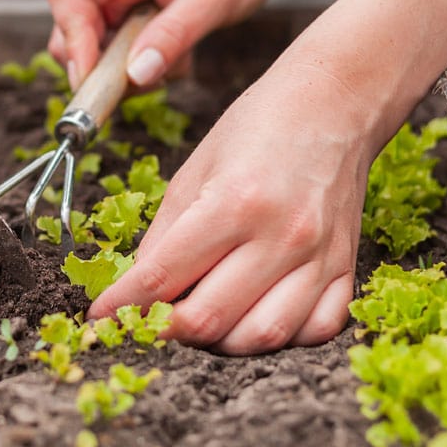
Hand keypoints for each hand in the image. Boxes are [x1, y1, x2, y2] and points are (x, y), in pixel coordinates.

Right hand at [44, 0, 284, 89]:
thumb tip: (134, 76)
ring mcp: (114, 1)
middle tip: (146, 80)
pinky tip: (174, 58)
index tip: (95, 77)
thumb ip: (174, 35)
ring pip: (88, 51)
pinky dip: (138, 71)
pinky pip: (112, 58)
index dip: (73, 39)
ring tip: (173, 63)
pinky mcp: (123, 20)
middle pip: (67, 30)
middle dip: (98, 67)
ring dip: (124, 74)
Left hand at [88, 58, 371, 353]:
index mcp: (233, 202)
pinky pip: (316, 330)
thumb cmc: (257, 127)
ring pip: (262, 337)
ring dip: (219, 343)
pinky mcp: (347, 267)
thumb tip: (138, 287)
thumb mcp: (193, 169)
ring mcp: (321, 257)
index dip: (122, 306)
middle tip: (144, 323)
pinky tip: (252, 319)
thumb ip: (164, 233)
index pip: (162, 276)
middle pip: (209, 319)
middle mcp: (281, 236)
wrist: (333, 103)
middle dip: (163, 331)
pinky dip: (278, 337)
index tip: (99, 318)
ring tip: (195, 324)